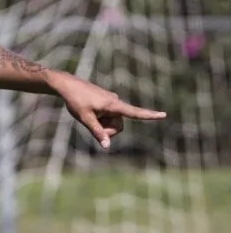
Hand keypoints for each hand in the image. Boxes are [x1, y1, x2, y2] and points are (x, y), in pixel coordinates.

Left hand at [49, 71, 165, 148]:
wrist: (68, 86)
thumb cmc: (76, 102)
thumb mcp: (85, 119)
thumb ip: (97, 132)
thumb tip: (107, 146)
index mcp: (113, 105)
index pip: (134, 112)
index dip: (149, 115)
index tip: (163, 115)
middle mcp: (115, 102)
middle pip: (118, 125)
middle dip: (107, 129)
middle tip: (91, 121)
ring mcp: (111, 101)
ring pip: (112, 121)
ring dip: (102, 123)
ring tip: (88, 113)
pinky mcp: (107, 101)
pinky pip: (107, 116)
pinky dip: (99, 118)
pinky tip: (88, 109)